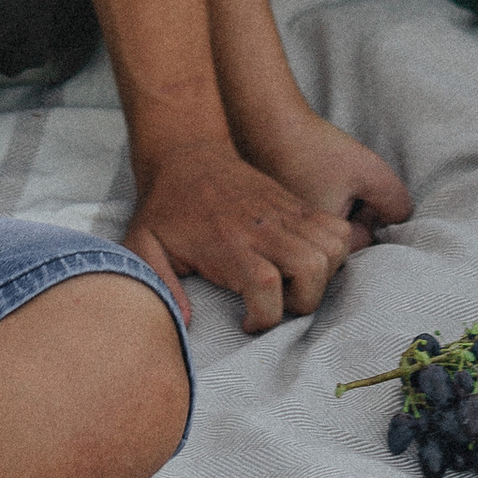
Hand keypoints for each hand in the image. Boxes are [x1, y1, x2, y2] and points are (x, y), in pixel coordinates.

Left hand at [125, 139, 364, 333]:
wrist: (186, 154)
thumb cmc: (164, 207)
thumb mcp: (142, 245)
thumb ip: (157, 283)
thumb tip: (184, 320)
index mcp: (226, 243)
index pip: (264, 286)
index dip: (264, 317)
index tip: (248, 323)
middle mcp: (261, 228)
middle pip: (310, 268)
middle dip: (303, 301)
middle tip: (279, 305)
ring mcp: (283, 212)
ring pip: (332, 247)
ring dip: (323, 275)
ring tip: (295, 283)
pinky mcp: (296, 204)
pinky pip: (336, 228)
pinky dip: (336, 250)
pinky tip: (307, 261)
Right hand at [240, 101, 410, 243]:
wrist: (266, 124)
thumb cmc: (316, 148)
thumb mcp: (372, 172)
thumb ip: (396, 203)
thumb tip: (399, 221)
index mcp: (320, 241)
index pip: (361, 241)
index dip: (366, 212)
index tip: (353, 185)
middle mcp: (296, 243)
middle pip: (339, 237)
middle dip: (349, 211)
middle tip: (339, 178)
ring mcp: (280, 231)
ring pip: (321, 226)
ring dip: (332, 203)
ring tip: (322, 173)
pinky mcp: (272, 216)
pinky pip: (302, 216)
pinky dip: (312, 196)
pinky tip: (306, 173)